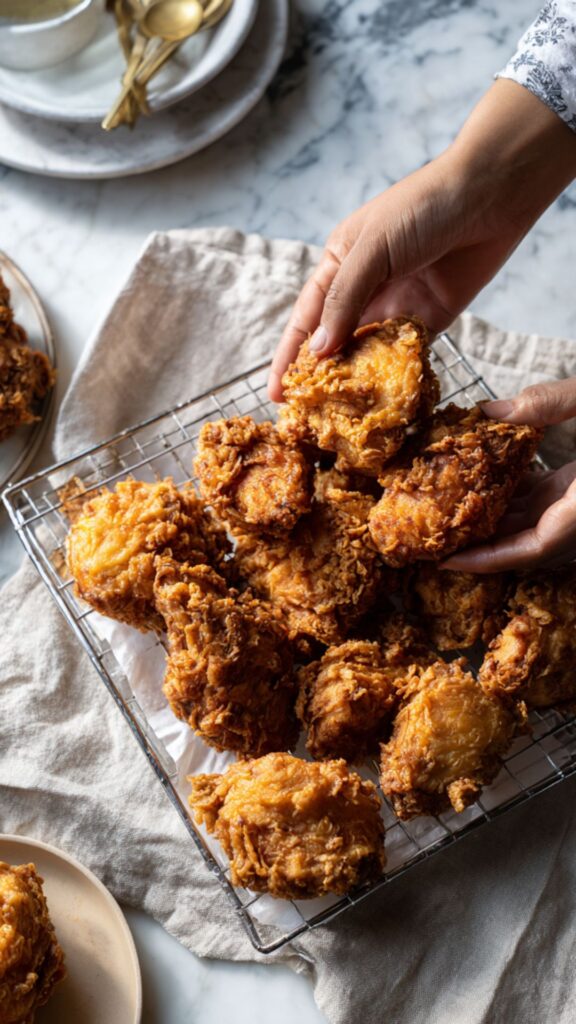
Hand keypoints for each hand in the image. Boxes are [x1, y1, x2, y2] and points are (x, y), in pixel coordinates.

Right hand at [269, 80, 575, 400]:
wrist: (490, 195)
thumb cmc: (422, 207)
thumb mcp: (373, 247)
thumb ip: (345, 299)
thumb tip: (320, 351)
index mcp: (338, 264)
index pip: (306, 319)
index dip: (290, 357)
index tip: (276, 393)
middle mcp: (363, 289)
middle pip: (333, 342)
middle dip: (319, 378)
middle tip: (305, 416)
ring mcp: (396, 307)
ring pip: (366, 354)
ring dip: (354, 383)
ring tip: (338, 418)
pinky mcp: (429, 321)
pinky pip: (404, 356)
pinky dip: (393, 377)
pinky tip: (381, 402)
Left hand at [443, 380, 575, 571]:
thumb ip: (553, 403)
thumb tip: (489, 411)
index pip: (534, 549)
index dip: (489, 561)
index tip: (447, 564)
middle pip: (525, 542)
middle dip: (479, 544)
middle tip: (428, 540)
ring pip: (533, 523)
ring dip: (492, 519)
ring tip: (443, 511)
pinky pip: (544, 504)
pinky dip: (514, 497)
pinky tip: (482, 480)